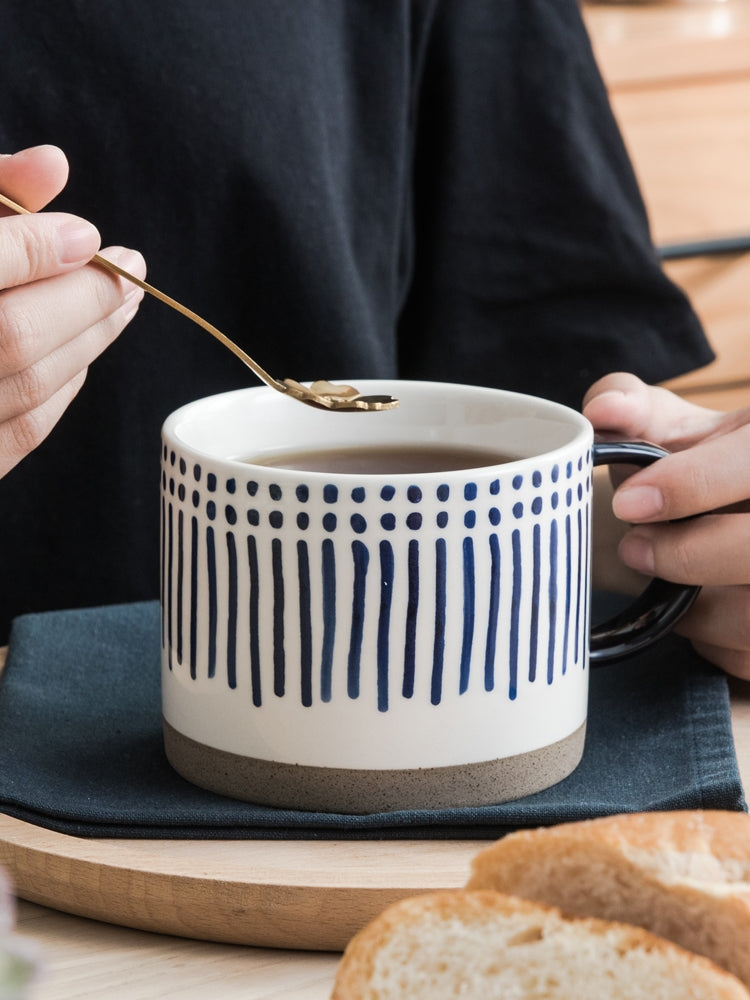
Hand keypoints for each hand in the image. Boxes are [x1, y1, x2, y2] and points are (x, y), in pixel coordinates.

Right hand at [0, 145, 145, 477]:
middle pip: (13, 335)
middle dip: (86, 301)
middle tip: (130, 270)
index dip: (37, 247)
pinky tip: (81, 357)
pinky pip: (18, 435)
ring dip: (89, 342)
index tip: (90, 236)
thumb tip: (53, 164)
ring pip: (26, 386)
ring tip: (121, 306)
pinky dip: (60, 392)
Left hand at [583, 371, 749, 678]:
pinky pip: (748, 655)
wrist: (742, 508)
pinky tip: (698, 609)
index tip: (629, 502)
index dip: (693, 483)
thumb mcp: (684, 430)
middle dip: (690, 553)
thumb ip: (639, 411)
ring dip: (699, 608)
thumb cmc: (714, 468)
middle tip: (633, 549)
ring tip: (666, 582)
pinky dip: (715, 641)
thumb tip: (604, 409)